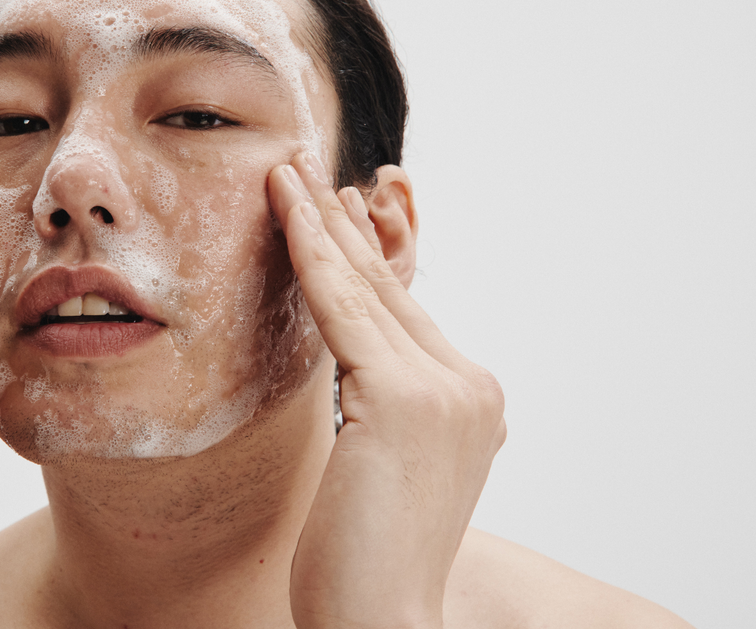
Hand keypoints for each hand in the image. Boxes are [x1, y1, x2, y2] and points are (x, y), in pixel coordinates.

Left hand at [270, 152, 506, 628]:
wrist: (378, 620)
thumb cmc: (362, 557)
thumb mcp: (379, 463)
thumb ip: (380, 405)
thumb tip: (352, 366)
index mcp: (471, 400)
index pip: (403, 314)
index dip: (364, 259)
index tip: (329, 211)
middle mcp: (471, 385)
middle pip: (388, 290)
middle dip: (340, 226)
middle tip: (304, 171)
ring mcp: (447, 389)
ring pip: (364, 289)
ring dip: (317, 222)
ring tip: (285, 172)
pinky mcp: (406, 398)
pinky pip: (342, 309)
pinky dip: (309, 255)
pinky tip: (285, 209)